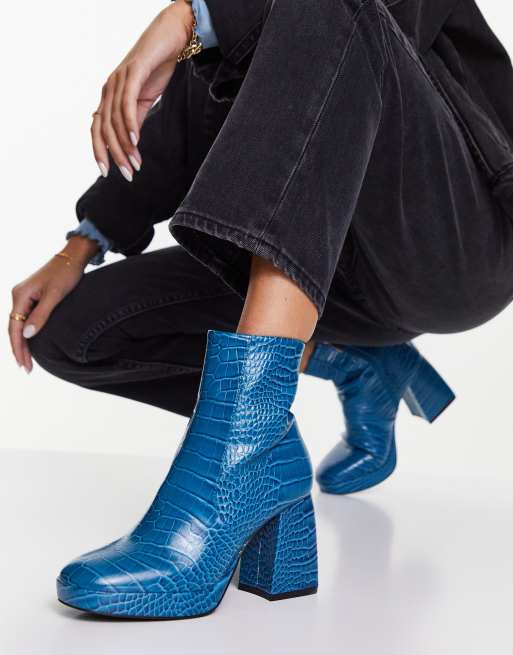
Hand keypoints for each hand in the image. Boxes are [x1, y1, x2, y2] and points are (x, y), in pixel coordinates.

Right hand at [8, 237, 96, 372]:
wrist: (72, 257)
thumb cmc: (66, 274)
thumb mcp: (55, 295)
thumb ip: (41, 315)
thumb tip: (26, 335)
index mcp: (20, 295)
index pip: (14, 327)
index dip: (18, 347)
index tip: (23, 364)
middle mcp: (18, 295)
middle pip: (13, 327)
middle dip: (19, 349)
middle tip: (26, 368)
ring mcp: (24, 296)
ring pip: (18, 324)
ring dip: (22, 343)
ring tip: (27, 361)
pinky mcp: (31, 296)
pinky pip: (25, 318)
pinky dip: (27, 332)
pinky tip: (31, 343)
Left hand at [92, 1, 193, 181]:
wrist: (172, 37)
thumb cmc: (158, 66)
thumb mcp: (146, 99)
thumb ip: (135, 118)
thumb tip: (131, 142)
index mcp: (111, 95)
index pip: (98, 128)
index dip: (100, 151)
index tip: (107, 172)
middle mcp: (109, 87)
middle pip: (103, 128)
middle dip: (114, 155)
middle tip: (127, 175)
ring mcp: (120, 79)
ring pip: (115, 119)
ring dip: (125, 146)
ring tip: (135, 163)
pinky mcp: (133, 71)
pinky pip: (128, 102)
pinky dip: (130, 123)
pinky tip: (136, 141)